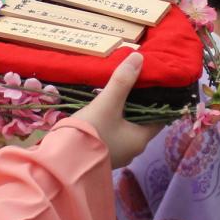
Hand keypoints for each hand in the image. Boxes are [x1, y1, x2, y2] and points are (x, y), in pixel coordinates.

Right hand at [70, 52, 162, 167]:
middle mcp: (132, 150)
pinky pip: (111, 137)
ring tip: (114, 96)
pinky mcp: (100, 156)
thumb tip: (139, 58)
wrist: (61, 162)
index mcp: (140, 139)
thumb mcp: (107, 103)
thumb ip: (122, 81)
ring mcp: (116, 155)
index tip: (151, 85)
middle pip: (141, 123)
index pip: (158, 118)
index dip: (157, 101)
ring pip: (124, 130)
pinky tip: (100, 113)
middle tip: (131, 86)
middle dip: (137, 106)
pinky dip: (110, 125)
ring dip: (121, 116)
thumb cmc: (90, 133)